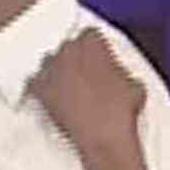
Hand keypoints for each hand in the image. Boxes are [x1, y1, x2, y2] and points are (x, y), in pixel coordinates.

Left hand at [30, 29, 145, 150]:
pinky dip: (39, 87)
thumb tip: (119, 76)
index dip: (95, 49)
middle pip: (68, 47)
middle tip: (83, 75)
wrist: (103, 134)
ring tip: (66, 87)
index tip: (98, 59)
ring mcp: (50, 67)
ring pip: (49, 62)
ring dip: (57, 70)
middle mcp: (68, 49)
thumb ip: (121, 71)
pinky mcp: (38, 87)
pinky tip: (49, 97)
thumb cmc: (122, 109)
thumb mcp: (135, 84)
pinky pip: (33, 81)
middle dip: (74, 58)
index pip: (90, 34)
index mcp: (92, 42)